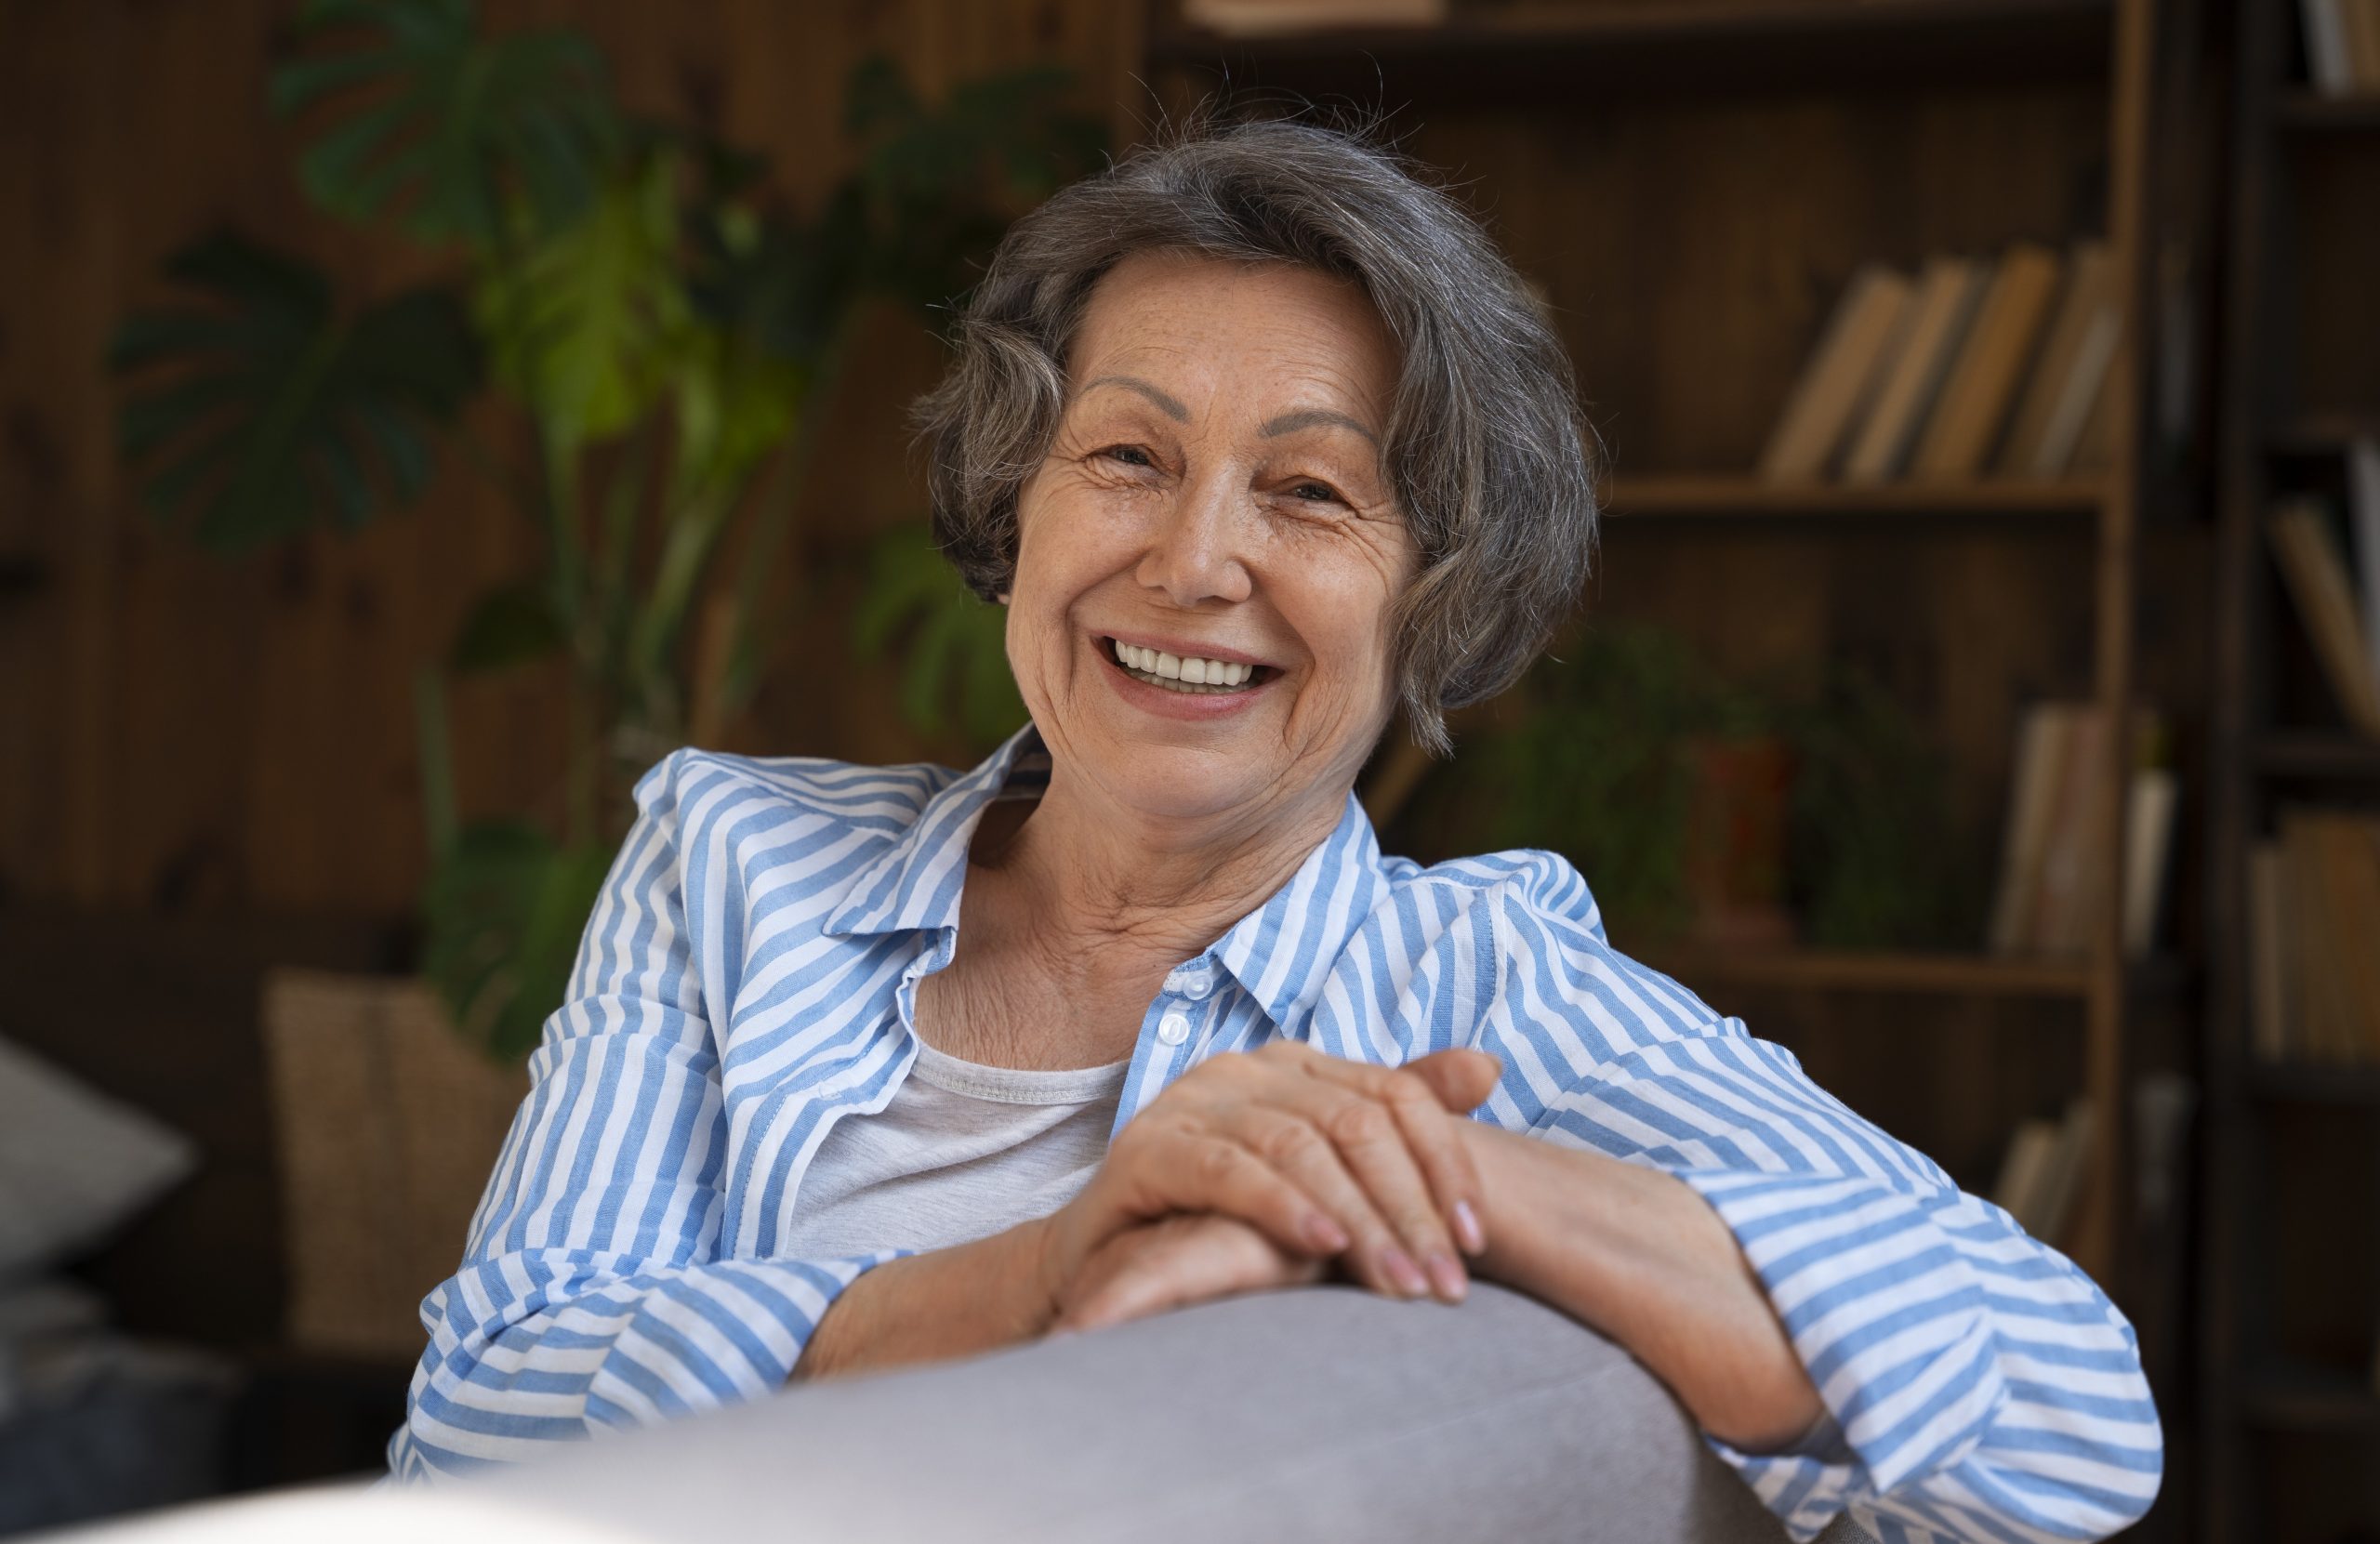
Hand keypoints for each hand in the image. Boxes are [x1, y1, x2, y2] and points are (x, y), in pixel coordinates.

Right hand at [1039, 1042, 1502, 1310]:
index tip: (1479, 1240)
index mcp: (1298, 1065)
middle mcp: (1247, 1070)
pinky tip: (1321, 1244)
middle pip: (1356, 1124)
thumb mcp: (1323, 1177)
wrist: (1107, 1259)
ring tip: (1398, 1282)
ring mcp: (1193, 1102)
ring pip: (1300, 1146)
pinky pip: (1227, 1169)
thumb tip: (1490, 1068)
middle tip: (1445, 1283)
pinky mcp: (1147, 1148)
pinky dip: (1281, 1206)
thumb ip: (1394, 1122)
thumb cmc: (1226, 1218)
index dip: (1447, 1163)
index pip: (1397, 1096)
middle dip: (1410, 1208)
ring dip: (1359, 1219)